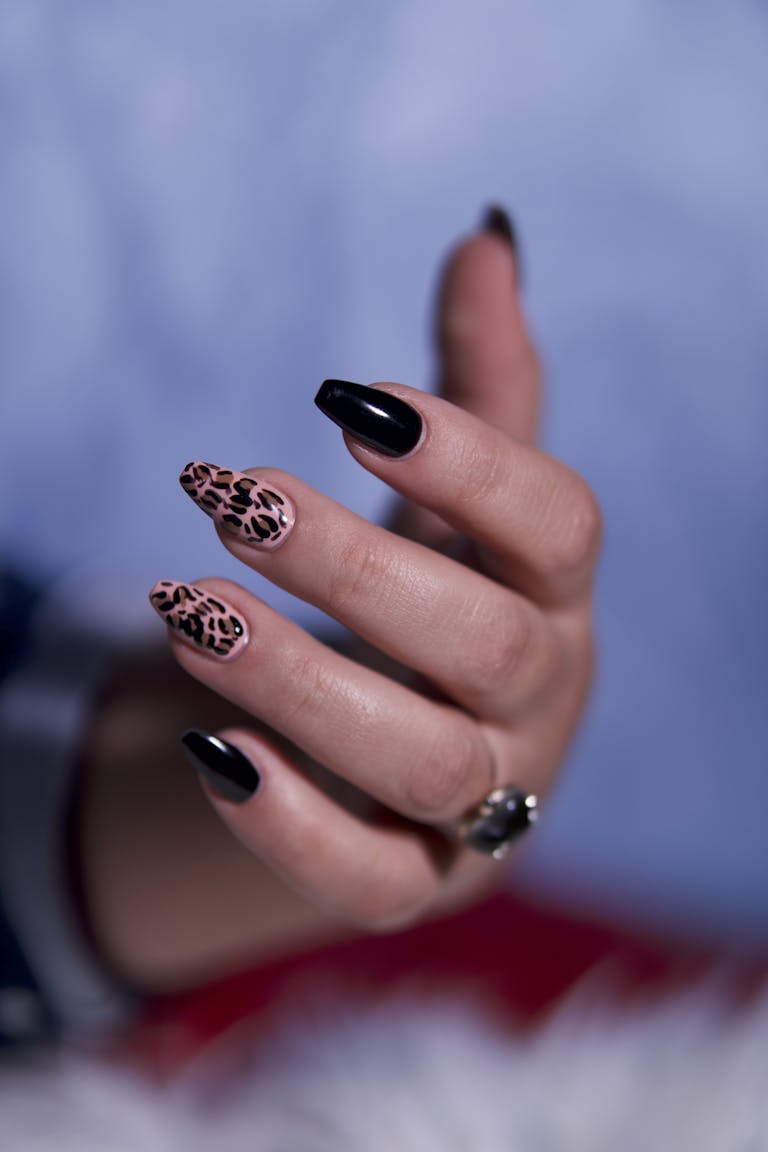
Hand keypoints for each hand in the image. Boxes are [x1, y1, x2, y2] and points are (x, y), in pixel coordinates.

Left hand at [152, 215, 600, 931]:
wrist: (418, 751)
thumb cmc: (440, 603)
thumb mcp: (456, 503)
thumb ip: (477, 384)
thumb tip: (487, 235)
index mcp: (557, 597)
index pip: (560, 526)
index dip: (468, 458)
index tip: (343, 401)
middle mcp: (540, 701)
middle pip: (485, 645)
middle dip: (354, 569)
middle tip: (231, 500)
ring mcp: (488, 803)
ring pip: (422, 761)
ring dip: (299, 682)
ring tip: (186, 608)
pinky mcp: (419, 882)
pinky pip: (372, 880)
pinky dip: (291, 823)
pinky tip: (208, 747)